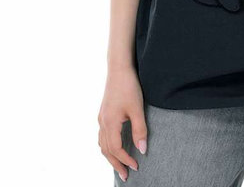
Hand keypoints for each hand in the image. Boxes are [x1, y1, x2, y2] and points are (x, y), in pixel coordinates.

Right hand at [97, 65, 147, 182]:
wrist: (119, 68)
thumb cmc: (129, 87)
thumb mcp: (137, 109)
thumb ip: (140, 130)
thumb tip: (142, 150)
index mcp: (110, 123)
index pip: (116, 149)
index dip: (126, 160)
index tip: (136, 166)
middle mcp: (102, 122)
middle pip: (107, 150)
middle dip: (116, 164)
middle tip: (126, 175)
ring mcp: (101, 117)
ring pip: (102, 144)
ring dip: (110, 157)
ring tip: (119, 165)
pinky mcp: (103, 113)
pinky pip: (102, 135)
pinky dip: (107, 146)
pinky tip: (113, 146)